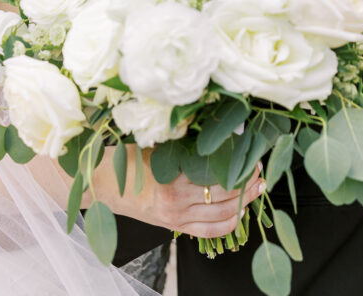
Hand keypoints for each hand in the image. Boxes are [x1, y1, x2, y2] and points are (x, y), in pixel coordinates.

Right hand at [97, 147, 263, 238]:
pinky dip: (227, 224)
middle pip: (223, 199)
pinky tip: (238, 212)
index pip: (217, 178)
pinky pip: (208, 232)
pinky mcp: (174, 228)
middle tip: (259, 173)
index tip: (251, 158)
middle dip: (246, 187)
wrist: (103, 185)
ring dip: (242, 205)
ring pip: (220, 218)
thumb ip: (184, 142)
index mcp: (172, 181)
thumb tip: (213, 129)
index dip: (239, 170)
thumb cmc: (128, 160)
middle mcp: (177, 204)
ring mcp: (176, 219)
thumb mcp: (156, 146)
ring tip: (255, 190)